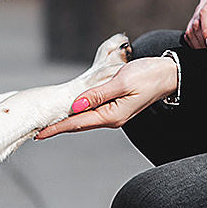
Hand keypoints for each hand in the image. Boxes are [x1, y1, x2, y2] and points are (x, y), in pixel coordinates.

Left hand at [36, 57, 179, 138]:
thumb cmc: (148, 75)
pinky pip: (93, 113)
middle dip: (59, 128)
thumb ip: (98, 94)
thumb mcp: (121, 82)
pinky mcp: (116, 107)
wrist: (169, 74)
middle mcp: (112, 119)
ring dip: (68, 121)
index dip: (58, 128)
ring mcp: (114, 114)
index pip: (78, 123)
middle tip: (37, 131)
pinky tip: (71, 112)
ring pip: (85, 119)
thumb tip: (76, 106)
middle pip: (79, 125)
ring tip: (49, 123)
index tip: (40, 133)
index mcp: (112, 115)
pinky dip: (79, 114)